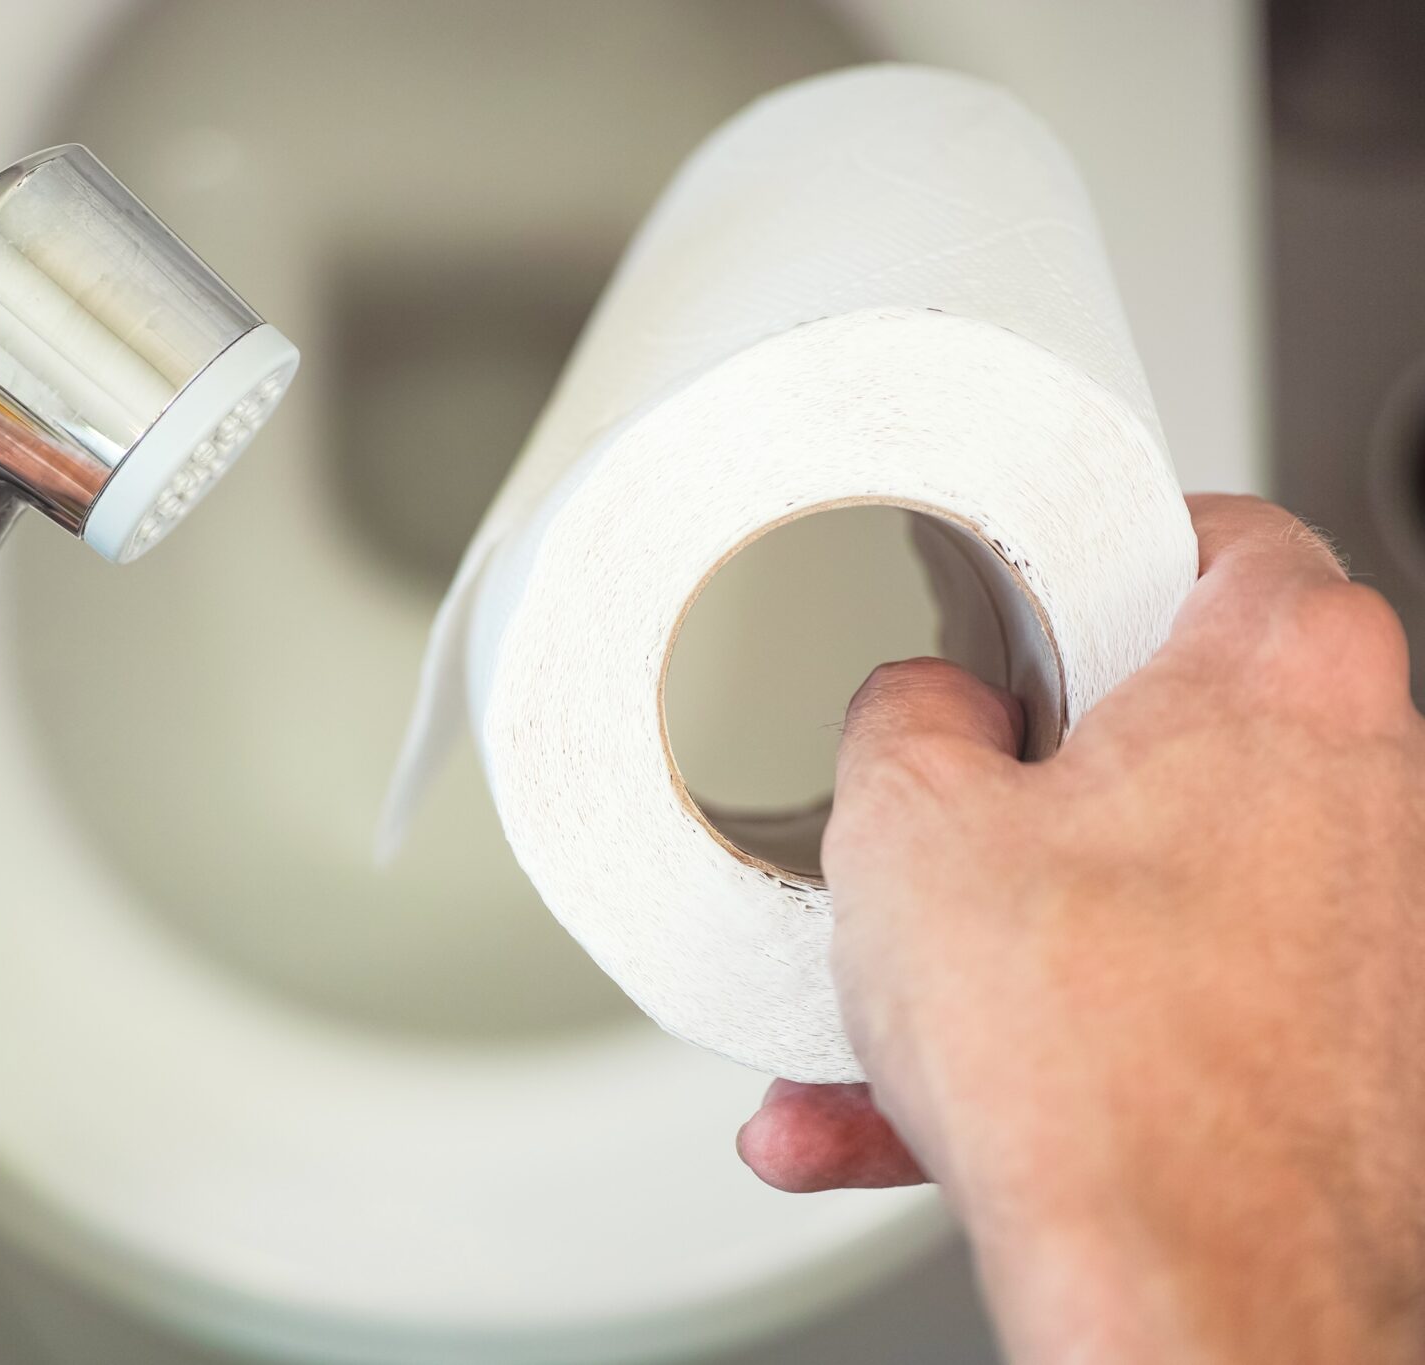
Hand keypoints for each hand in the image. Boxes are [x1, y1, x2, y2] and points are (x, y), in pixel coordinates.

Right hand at [738, 496, 1424, 1361]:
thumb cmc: (1094, 1066)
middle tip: (938, 838)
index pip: (1211, 536)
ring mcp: (1378, 926)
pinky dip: (1060, 1043)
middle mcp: (1379, 784)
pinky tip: (921, 1110)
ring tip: (887, 1030)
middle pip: (1171, 736)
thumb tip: (923, 712)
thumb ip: (903, 712)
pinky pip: (1173, 1005)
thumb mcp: (902, 822)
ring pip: (1152, 894)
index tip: (1022, 623)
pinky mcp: (1359, 1046)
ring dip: (1009, 952)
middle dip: (1023, 799)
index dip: (1092, 568)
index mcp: (1288, 672)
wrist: (1192, 1298)